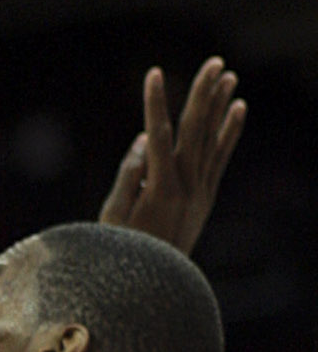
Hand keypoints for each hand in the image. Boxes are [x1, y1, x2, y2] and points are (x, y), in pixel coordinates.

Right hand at [98, 58, 245, 254]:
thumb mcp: (113, 218)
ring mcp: (200, 192)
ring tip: (228, 75)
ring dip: (220, 105)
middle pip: (196, 131)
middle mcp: (187, 187)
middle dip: (204, 94)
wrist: (153, 289)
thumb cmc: (121, 254)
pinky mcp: (205, 197)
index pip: (159, 137)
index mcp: (160, 191)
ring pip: (212, 139)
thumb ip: (129, 176)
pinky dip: (230, 132)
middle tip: (214, 62)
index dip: (155, 104)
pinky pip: (221, 157)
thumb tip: (144, 139)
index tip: (153, 74)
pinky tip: (239, 108)